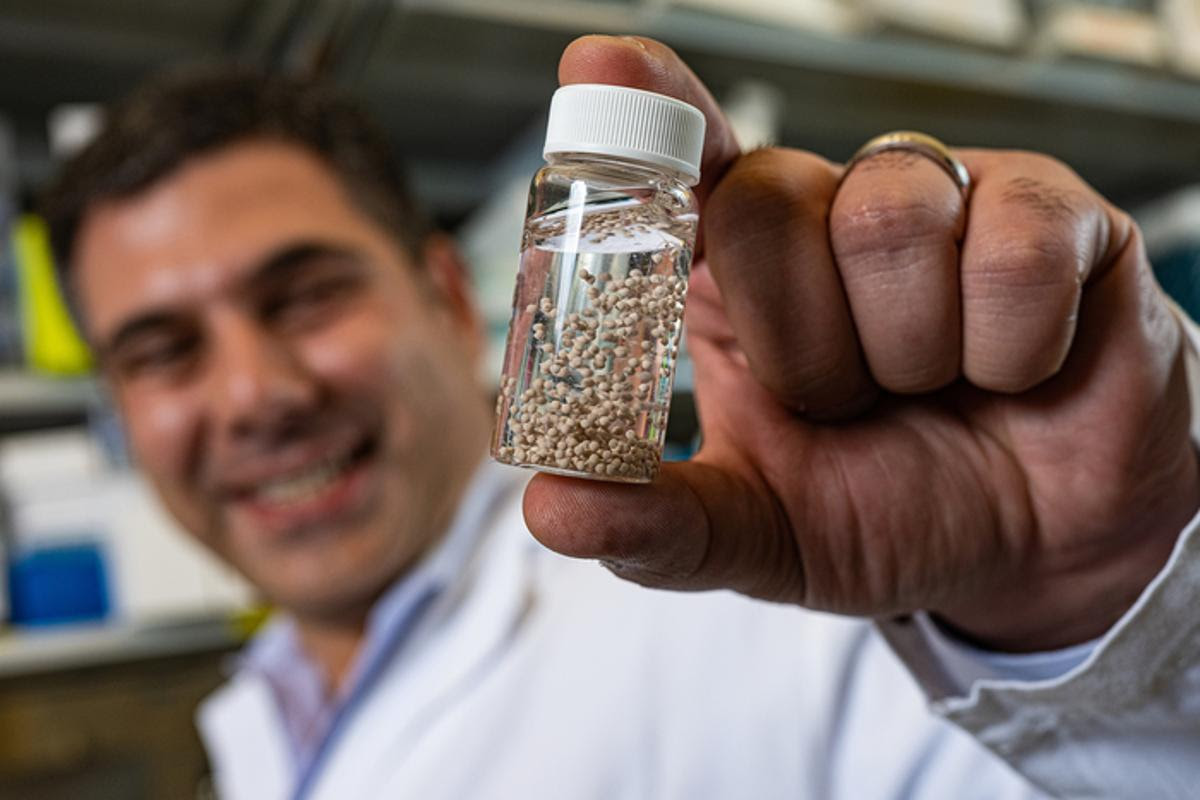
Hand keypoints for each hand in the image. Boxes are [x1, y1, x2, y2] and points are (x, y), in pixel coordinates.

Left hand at [523, 35, 1199, 650]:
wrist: (1032, 547)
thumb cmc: (885, 512)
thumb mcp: (759, 533)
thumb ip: (658, 527)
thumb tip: (552, 507)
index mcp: (737, 275)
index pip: (678, 162)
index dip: (641, 114)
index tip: (600, 68)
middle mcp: (824, 215)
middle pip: (762, 202)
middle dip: (802, 350)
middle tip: (847, 406)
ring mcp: (939, 200)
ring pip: (887, 221)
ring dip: (907, 354)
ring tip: (932, 391)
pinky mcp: (1049, 213)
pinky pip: (1009, 254)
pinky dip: (1008, 353)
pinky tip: (1013, 375)